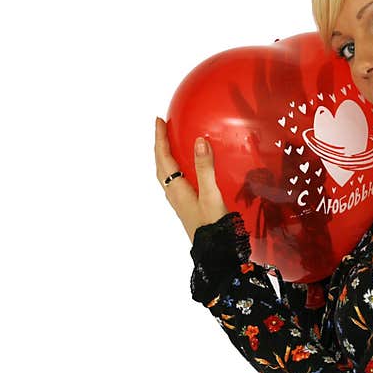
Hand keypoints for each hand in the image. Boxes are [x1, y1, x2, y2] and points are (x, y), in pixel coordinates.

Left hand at [154, 117, 228, 243]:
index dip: (160, 138)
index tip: (158, 120)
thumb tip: (199, 141)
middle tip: (162, 128)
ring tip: (170, 144)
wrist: (215, 253)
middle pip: (161, 165)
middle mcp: (173, 194)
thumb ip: (205, 168)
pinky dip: (175, 168)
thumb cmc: (212, 225)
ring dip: (165, 157)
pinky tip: (186, 170)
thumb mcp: (211, 194)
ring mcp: (179, 201)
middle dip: (160, 145)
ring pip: (166, 174)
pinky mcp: (186, 206)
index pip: (164, 157)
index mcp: (176, 189)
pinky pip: (175, 181)